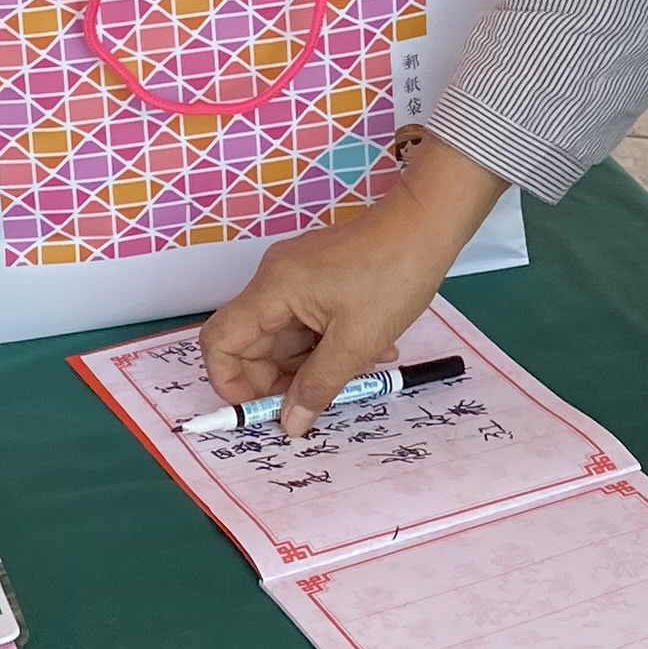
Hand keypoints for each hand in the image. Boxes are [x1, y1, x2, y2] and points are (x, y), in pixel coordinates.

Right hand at [199, 133, 499, 435]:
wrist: (427, 224)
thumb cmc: (392, 277)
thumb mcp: (356, 342)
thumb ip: (318, 386)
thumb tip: (290, 424)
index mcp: (272, 290)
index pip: (220, 340)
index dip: (231, 382)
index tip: (262, 410)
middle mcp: (275, 281)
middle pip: (253, 343)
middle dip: (280, 380)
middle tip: (317, 402)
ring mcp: (297, 278)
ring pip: (285, 337)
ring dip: (313, 365)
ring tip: (359, 375)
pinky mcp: (319, 278)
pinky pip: (308, 322)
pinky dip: (328, 345)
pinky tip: (369, 355)